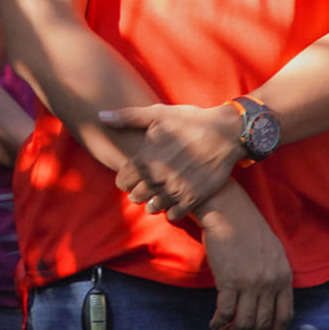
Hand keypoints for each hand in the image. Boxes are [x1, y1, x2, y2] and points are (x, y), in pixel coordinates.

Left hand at [102, 102, 242, 220]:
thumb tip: (101, 116)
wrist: (227, 133)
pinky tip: (173, 200)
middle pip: (135, 196)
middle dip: (137, 191)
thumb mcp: (157, 114)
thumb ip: (126, 117)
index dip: (124, 179)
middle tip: (144, 184)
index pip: (121, 182)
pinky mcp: (193, 198)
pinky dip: (170, 211)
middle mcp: (158, 178)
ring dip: (152, 202)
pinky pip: (173, 215)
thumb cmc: (190, 120)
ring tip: (157, 193)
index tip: (132, 174)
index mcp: (146, 159)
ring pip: (153, 207)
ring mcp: (176, 190)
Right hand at [197, 189, 292, 329]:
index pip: (284, 316)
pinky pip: (226, 312)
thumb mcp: (274, 252)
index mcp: (283, 277)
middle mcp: (270, 283)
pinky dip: (219, 323)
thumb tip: (271, 297)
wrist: (228, 212)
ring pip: (244, 322)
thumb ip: (276, 275)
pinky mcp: (228, 281)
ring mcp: (250, 283)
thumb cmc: (248, 228)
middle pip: (263, 323)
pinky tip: (214, 324)